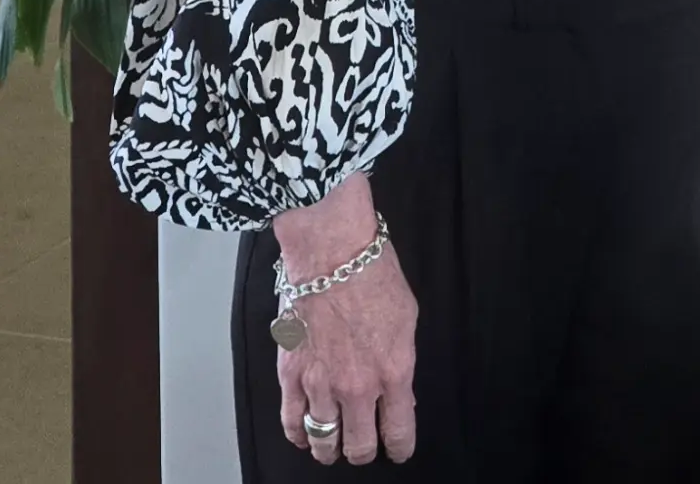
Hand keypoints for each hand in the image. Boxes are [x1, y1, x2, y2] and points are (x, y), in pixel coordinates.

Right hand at [274, 181, 418, 465]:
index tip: (398, 450)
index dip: (399, 447)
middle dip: (363, 451)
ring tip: (332, 449)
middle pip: (358, 446)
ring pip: (323, 441)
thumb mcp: (407, 317)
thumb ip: (401, 360)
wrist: (332, 249)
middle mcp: (358, 386)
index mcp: (393, 371)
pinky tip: (303, 435)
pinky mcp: (291, 374)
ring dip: (329, 449)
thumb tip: (398, 390)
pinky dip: (298, 434)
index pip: (398, 430)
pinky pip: (292, 421)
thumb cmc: (373, 272)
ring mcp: (321, 384)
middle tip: (364, 446)